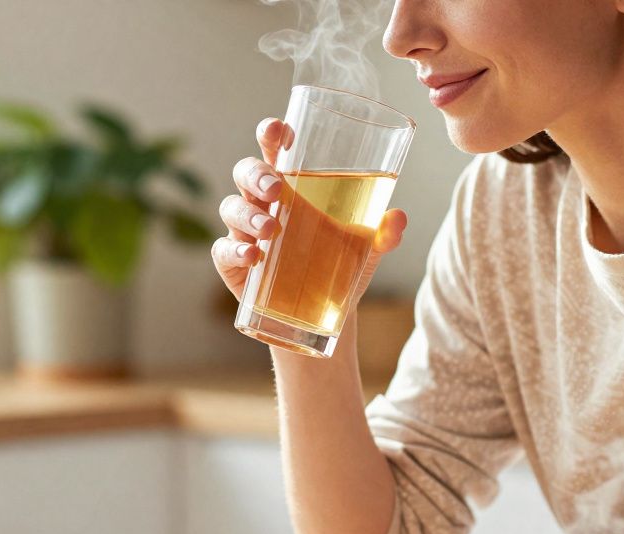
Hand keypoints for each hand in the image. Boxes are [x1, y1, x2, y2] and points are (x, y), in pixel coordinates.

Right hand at [212, 117, 407, 300]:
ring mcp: (244, 232)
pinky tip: (253, 257)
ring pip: (231, 207)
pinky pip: (223, 250)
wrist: (323, 314)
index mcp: (292, 186)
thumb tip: (399, 218)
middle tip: (276, 188)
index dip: (270, 135)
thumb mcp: (366, 249)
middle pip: (246, 172)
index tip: (278, 129)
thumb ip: (383, 233)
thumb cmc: (338, 266)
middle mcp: (263, 203)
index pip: (275, 150)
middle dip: (256, 174)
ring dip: (248, 214)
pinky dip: (235, 250)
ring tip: (271, 229)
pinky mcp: (233, 262)